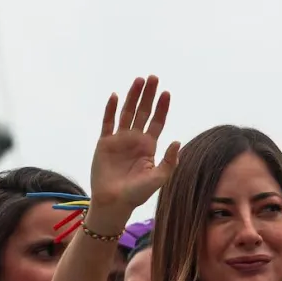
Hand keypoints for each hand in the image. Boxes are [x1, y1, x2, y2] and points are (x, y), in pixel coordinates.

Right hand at [88, 75, 179, 226]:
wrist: (113, 203)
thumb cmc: (136, 194)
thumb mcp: (158, 179)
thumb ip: (169, 161)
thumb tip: (177, 141)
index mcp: (148, 146)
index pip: (157, 121)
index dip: (162, 107)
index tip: (166, 93)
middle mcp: (134, 140)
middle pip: (143, 112)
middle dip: (148, 95)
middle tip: (153, 78)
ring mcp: (119, 140)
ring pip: (126, 113)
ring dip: (132, 97)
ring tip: (138, 80)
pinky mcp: (104, 143)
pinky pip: (108, 123)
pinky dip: (110, 109)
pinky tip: (114, 96)